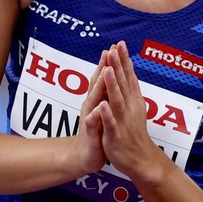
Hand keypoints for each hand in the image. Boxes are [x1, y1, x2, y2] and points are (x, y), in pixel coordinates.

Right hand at [69, 53, 110, 174]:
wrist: (86, 155)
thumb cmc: (97, 130)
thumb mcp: (104, 109)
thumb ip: (106, 93)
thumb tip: (113, 76)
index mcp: (97, 99)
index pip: (103, 78)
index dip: (109, 62)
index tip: (116, 46)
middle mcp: (91, 105)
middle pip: (97, 83)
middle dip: (103, 67)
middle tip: (109, 50)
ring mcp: (89, 117)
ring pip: (94, 99)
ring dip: (99, 85)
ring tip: (105, 71)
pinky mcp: (90, 132)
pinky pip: (92, 122)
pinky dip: (96, 114)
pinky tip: (100, 107)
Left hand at [95, 40, 168, 185]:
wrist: (140, 161)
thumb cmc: (133, 134)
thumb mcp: (134, 109)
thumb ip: (131, 92)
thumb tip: (130, 75)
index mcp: (133, 101)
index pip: (128, 77)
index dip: (124, 60)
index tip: (120, 43)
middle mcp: (130, 108)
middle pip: (123, 83)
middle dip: (118, 65)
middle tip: (115, 47)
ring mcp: (123, 121)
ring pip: (117, 100)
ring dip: (112, 85)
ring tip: (108, 69)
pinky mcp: (116, 136)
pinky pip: (111, 124)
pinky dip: (107, 114)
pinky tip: (103, 105)